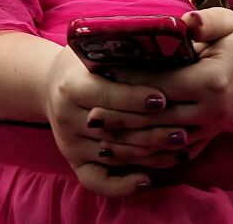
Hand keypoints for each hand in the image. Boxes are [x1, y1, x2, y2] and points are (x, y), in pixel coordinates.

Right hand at [42, 45, 184, 195]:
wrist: (50, 84)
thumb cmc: (84, 61)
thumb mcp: (96, 49)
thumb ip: (123, 52)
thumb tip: (164, 47)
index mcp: (71, 85)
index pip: (105, 95)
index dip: (134, 98)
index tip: (162, 99)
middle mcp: (67, 117)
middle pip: (114, 128)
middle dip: (151, 130)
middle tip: (182, 130)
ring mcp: (69, 142)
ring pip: (113, 154)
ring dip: (148, 155)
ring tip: (178, 148)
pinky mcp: (72, 161)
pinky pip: (97, 180)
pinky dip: (122, 184)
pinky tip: (147, 177)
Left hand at [85, 8, 232, 159]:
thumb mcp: (225, 20)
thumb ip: (204, 21)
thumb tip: (186, 21)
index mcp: (213, 82)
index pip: (162, 85)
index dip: (130, 83)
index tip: (103, 78)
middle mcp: (213, 111)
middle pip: (159, 119)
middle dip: (123, 118)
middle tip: (91, 116)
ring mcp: (212, 128)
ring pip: (164, 143)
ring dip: (132, 144)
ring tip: (101, 139)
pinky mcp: (210, 137)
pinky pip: (176, 155)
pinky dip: (150, 157)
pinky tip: (128, 153)